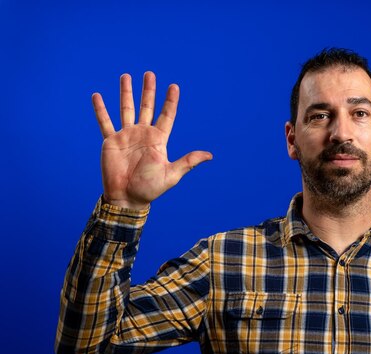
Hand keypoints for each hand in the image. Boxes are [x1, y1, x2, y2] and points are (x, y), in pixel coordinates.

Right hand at [93, 71, 211, 209]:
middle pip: (146, 107)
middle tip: (150, 74)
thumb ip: (188, 161)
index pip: (166, 116)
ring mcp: (127, 136)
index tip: (174, 86)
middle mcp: (143, 134)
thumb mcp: (172, 174)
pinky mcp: (111, 141)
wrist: (127, 198)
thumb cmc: (150, 188)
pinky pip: (105, 122)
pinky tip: (97, 95)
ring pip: (126, 109)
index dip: (170, 101)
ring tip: (126, 76)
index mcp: (158, 140)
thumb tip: (210, 155)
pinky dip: (100, 109)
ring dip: (126, 93)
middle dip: (148, 90)